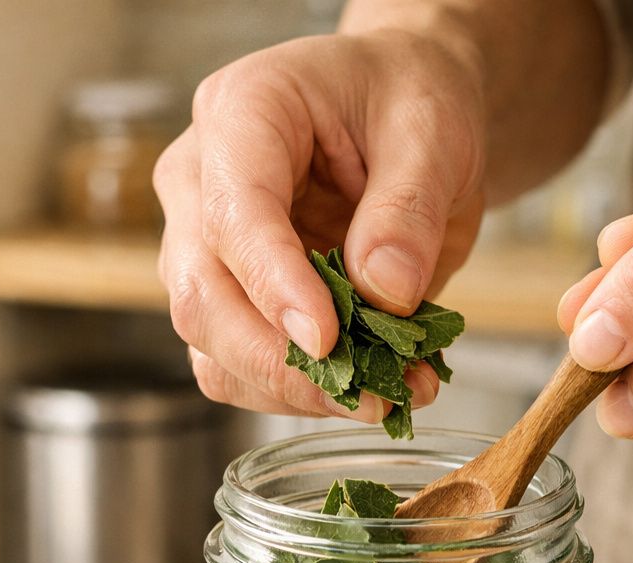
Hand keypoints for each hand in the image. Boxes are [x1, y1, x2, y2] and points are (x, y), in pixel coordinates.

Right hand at [154, 32, 486, 419]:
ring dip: (296, 392)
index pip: (233, 213)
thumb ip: (408, 207)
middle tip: (371, 393)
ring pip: (212, 348)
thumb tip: (385, 291)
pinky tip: (373, 391)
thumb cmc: (407, 98)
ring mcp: (205, 247)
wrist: (402, 113)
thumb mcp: (433, 129)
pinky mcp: (230, 300)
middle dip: (280, 361)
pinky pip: (241, 370)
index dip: (274, 285)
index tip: (327, 340)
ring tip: (390, 395)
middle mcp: (199, 182)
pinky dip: (303, 395)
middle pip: (201, 296)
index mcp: (240, 112)